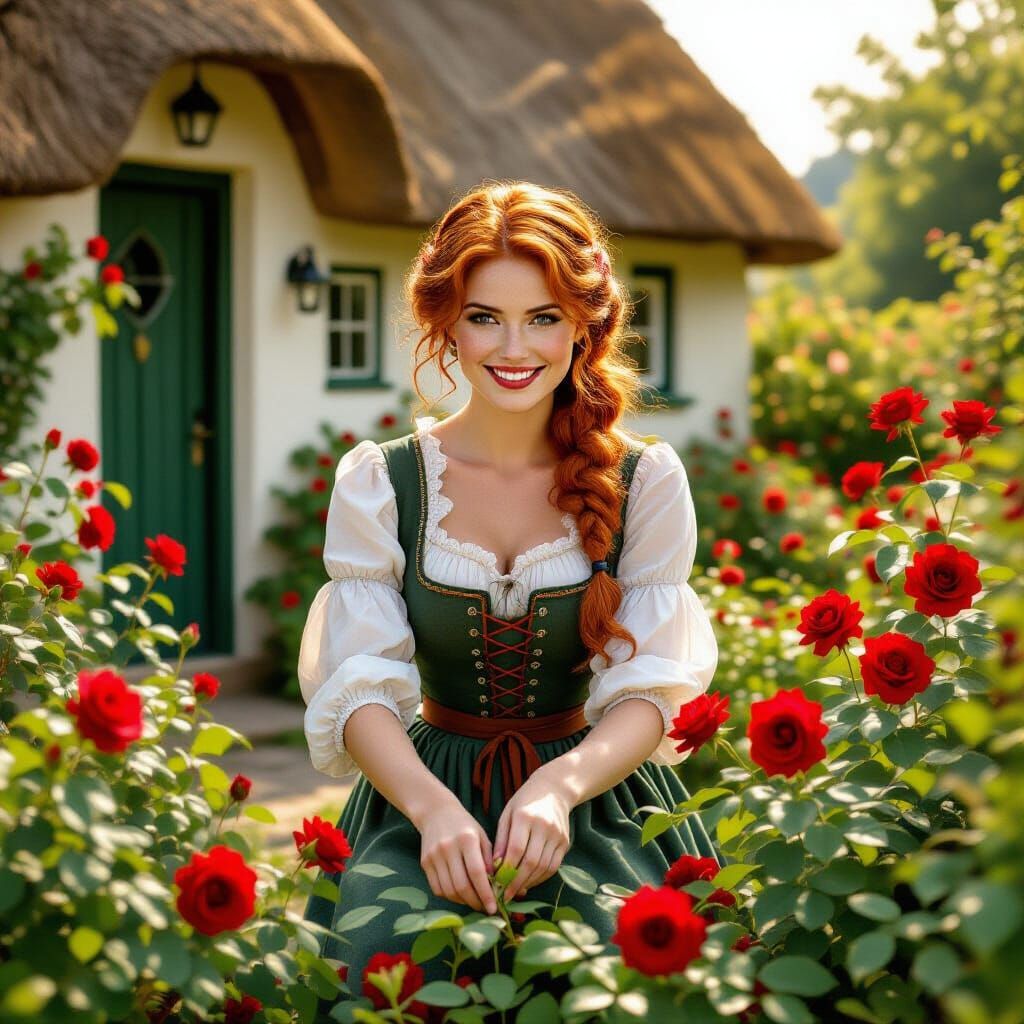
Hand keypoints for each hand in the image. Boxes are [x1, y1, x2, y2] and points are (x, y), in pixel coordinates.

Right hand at [416, 796, 497, 914]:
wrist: (435, 812)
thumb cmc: (464, 825)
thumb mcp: (482, 836)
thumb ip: (489, 860)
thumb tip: (498, 886)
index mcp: (466, 839)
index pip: (477, 873)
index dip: (486, 893)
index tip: (494, 907)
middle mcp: (448, 848)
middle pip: (461, 885)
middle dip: (475, 902)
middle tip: (485, 908)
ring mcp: (434, 856)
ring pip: (448, 890)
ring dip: (463, 902)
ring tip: (474, 902)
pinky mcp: (425, 862)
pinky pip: (437, 888)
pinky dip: (450, 896)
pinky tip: (460, 895)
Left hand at [492, 770, 571, 901]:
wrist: (554, 789)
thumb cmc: (525, 801)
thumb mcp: (508, 814)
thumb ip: (502, 840)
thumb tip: (494, 867)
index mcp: (526, 817)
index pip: (516, 850)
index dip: (506, 871)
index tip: (496, 885)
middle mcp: (544, 826)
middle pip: (531, 862)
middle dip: (517, 882)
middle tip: (505, 895)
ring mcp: (557, 835)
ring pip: (544, 867)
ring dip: (529, 883)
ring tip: (516, 891)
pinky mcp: (565, 842)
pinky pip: (553, 866)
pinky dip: (541, 878)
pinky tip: (530, 882)